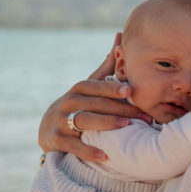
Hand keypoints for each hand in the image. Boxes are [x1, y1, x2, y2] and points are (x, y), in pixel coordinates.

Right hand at [38, 33, 150, 161]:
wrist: (48, 128)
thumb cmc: (79, 103)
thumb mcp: (90, 85)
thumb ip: (107, 65)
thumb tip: (119, 35)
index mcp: (79, 89)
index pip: (96, 86)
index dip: (112, 88)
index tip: (130, 90)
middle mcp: (68, 102)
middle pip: (96, 104)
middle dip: (120, 110)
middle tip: (142, 116)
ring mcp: (60, 121)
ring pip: (85, 121)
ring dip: (106, 124)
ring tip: (126, 128)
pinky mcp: (56, 140)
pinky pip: (74, 145)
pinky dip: (89, 150)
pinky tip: (105, 156)